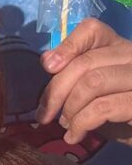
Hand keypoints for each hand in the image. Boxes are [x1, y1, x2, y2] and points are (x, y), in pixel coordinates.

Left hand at [36, 19, 131, 145]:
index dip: (67, 46)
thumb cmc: (117, 113)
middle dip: (56, 91)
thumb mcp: (93, 91)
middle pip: (84, 62)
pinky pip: (102, 107)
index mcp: (119, 47)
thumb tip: (48, 61)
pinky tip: (75, 135)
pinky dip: (81, 123)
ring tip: (65, 125)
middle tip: (44, 114)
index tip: (48, 68)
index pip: (92, 30)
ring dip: (70, 109)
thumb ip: (75, 73)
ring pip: (92, 83)